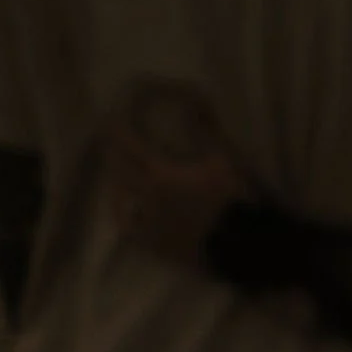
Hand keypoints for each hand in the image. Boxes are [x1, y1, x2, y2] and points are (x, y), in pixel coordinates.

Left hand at [102, 80, 254, 266]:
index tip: (113, 120)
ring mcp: (149, 228)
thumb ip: (204, 129)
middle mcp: (147, 201)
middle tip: (111, 145)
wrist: (240, 243)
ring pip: (120, 206)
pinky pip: (132, 234)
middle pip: (119, 175)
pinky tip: (131, 216)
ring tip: (116, 182)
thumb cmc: (232, 197)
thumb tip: (194, 103)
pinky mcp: (157, 248)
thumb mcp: (222, 156)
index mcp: (160, 176)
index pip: (130, 148)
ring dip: (115, 189)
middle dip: (113, 156)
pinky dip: (128, 220)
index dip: (119, 133)